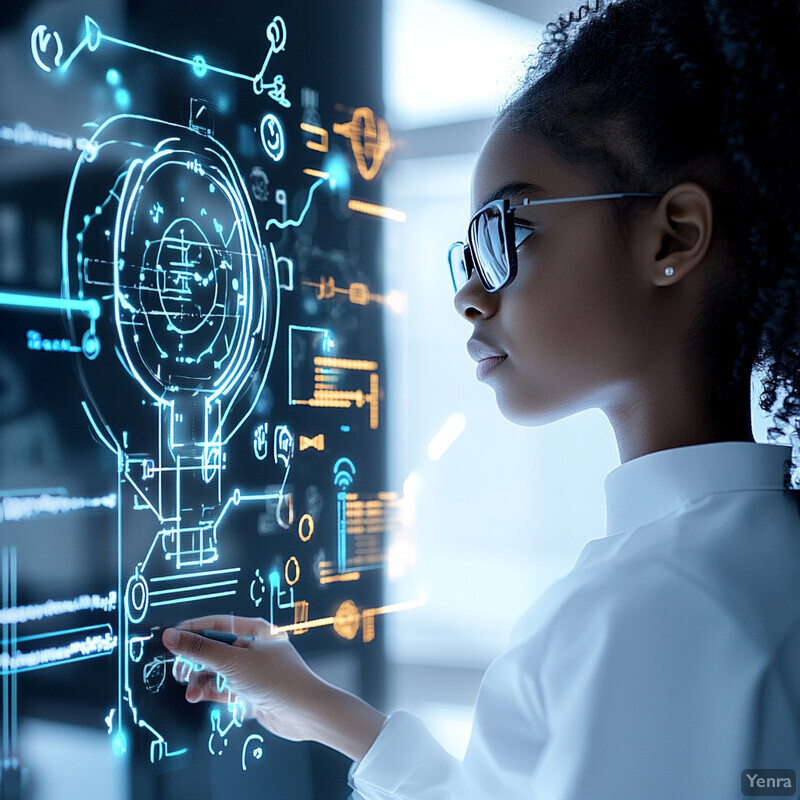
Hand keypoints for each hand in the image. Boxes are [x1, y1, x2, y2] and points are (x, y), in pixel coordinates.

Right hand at [162, 614, 387, 759]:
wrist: (305, 714)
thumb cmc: (276, 680)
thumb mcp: (233, 662)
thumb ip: (200, 649)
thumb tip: (170, 636)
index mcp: (257, 631)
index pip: (219, 623)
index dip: (194, 628)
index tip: (171, 637)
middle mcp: (255, 648)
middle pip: (217, 648)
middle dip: (195, 659)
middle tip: (177, 670)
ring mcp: (254, 672)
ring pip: (219, 671)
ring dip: (201, 680)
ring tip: (190, 691)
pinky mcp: (252, 693)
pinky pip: (225, 689)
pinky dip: (211, 691)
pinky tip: (197, 697)